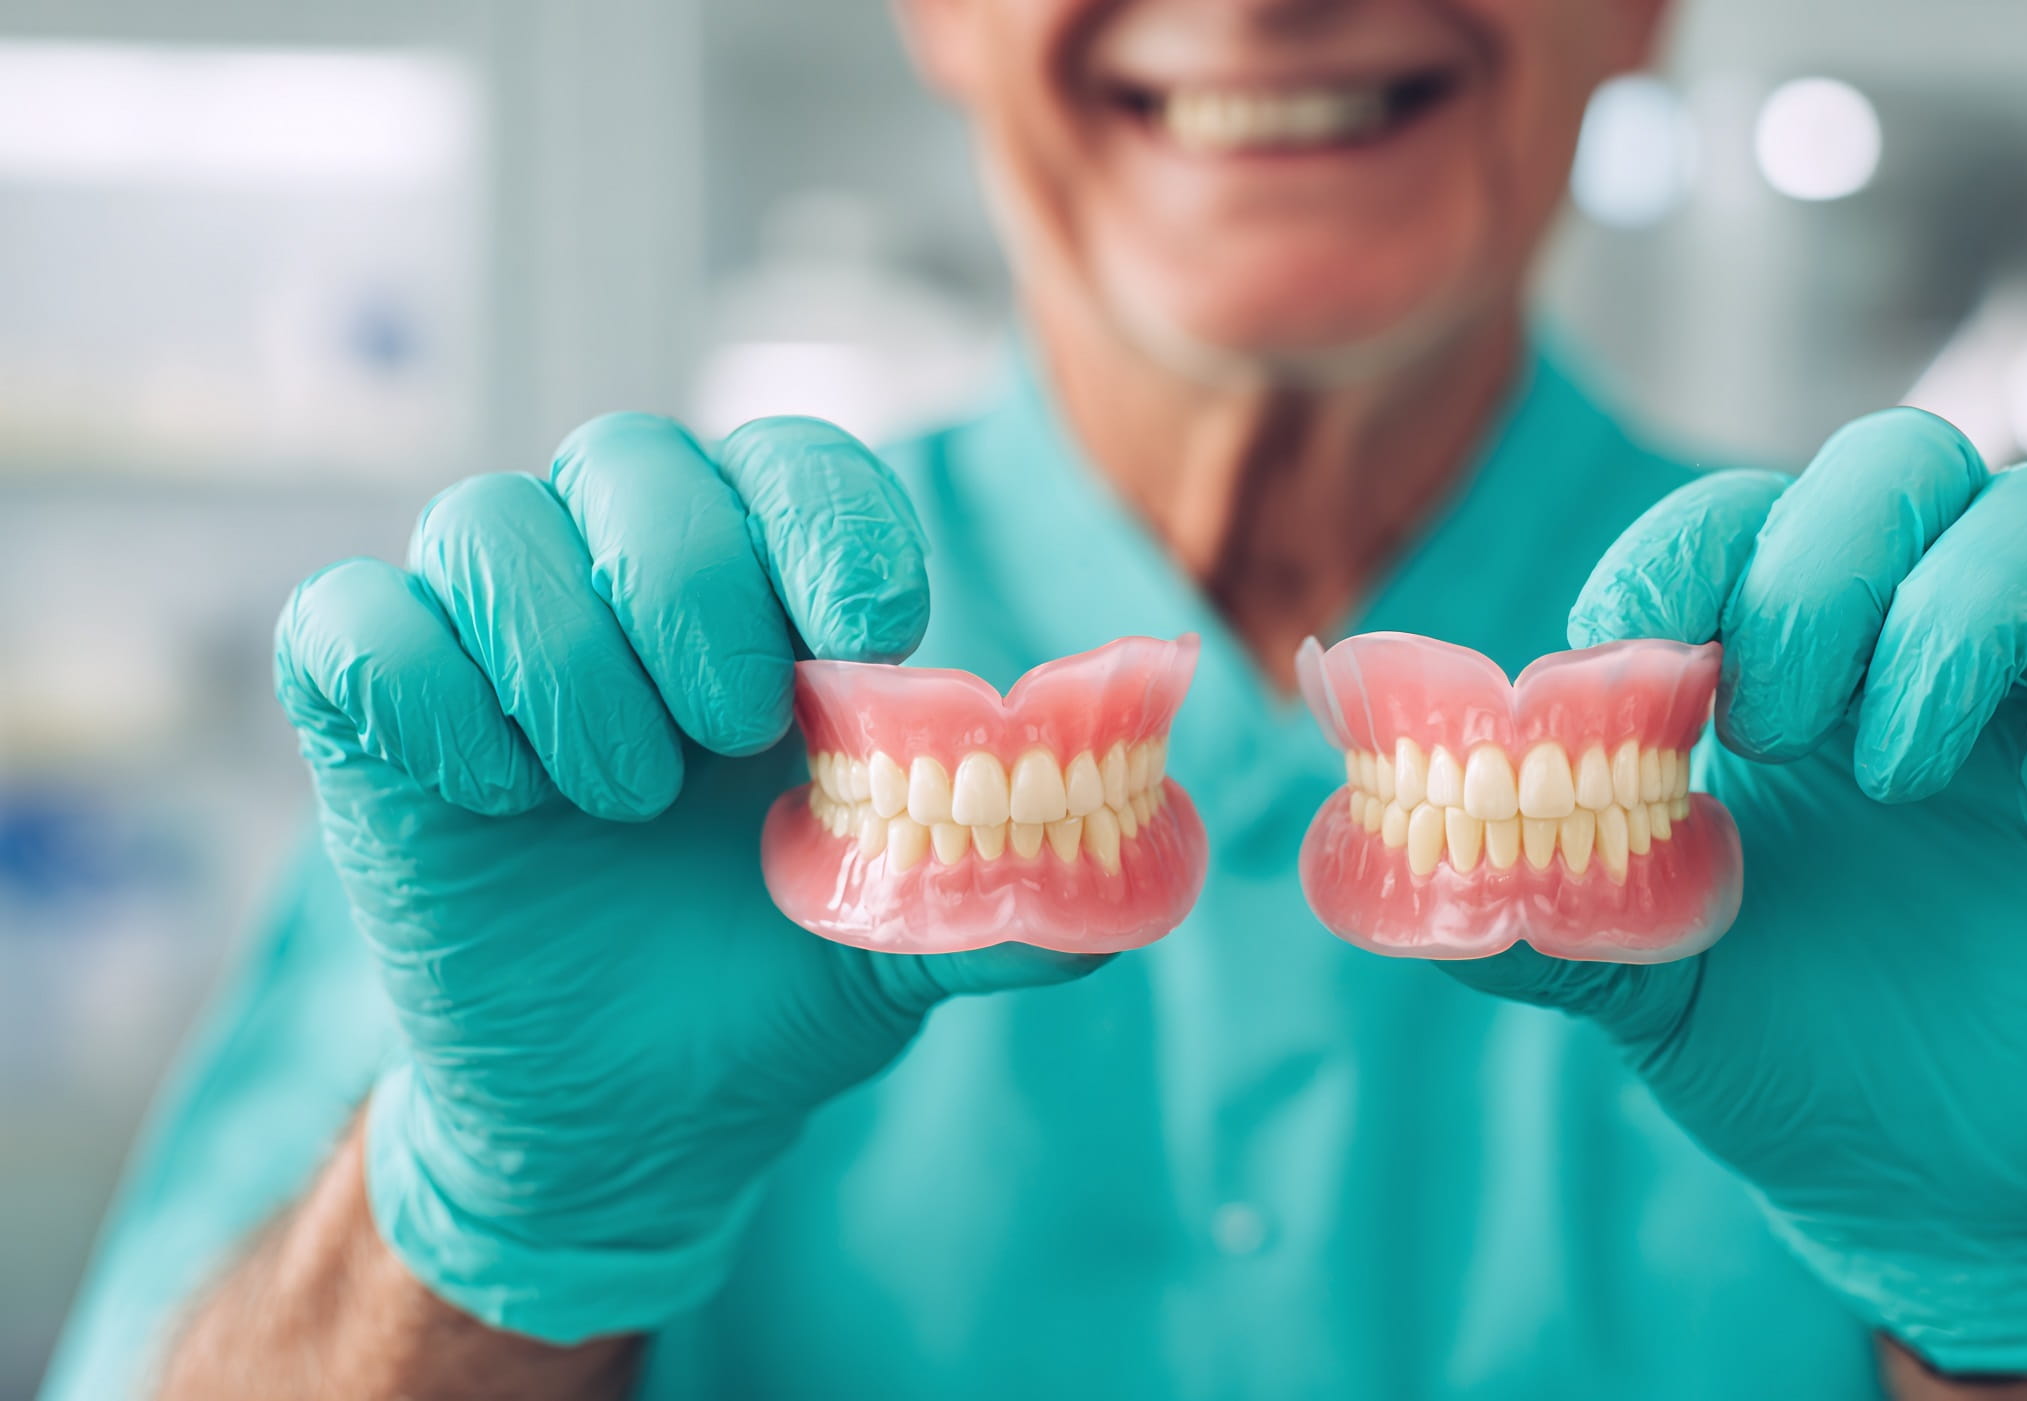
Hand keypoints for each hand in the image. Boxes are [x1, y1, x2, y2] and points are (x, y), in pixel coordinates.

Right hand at [274, 414, 1104, 1343]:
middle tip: (732, 731)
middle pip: (630, 458)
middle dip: (692, 586)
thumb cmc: (778, 982)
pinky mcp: (370, 711)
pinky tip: (504, 800)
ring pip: (486, 521)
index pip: (791, 461)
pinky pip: (353, 623)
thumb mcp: (917, 936)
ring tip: (622, 796)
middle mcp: (620, 580)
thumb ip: (1022, 875)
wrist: (635, 1113)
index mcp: (767, 595)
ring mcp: (488, 636)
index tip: (870, 637)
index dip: (829, 521)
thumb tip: (1152, 843)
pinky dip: (430, 698)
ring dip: (566, 659)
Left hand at [1449, 409, 2026, 1373]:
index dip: (1685, 556)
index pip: (1745, 513)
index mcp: (1782, 658)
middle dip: (1828, 562)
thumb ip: (1518, 889)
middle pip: (1909, 461)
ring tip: (1885, 770)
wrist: (1922, 1182)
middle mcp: (1917, 641)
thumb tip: (1365, 830)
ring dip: (1959, 619)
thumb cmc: (1772, 1041)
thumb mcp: (1629, 970)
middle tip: (1772, 718)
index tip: (1621, 660)